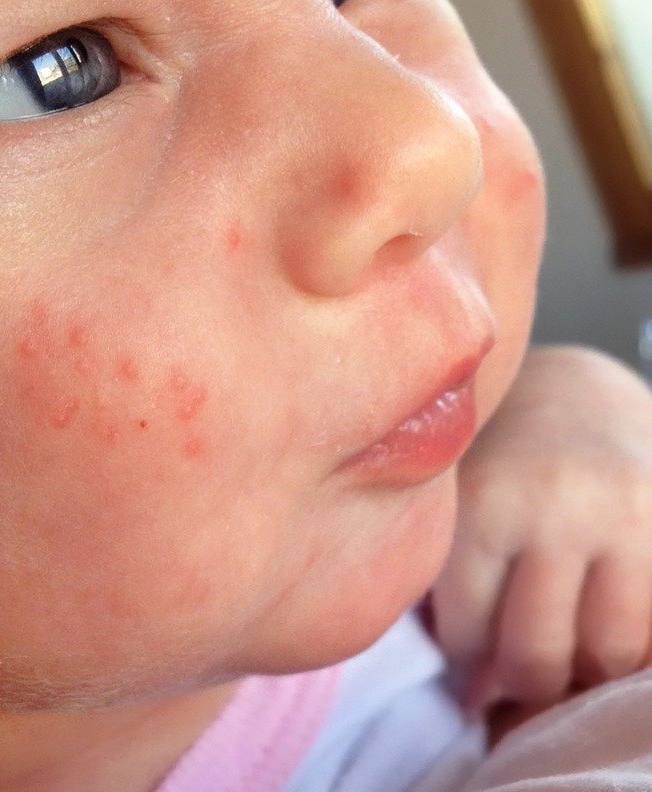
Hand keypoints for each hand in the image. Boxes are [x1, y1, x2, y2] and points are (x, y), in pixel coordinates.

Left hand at [429, 346, 651, 715]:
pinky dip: (634, 642)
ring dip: (584, 668)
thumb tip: (475, 696)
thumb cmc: (500, 456)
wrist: (575, 392)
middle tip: (519, 672)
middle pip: (539, 653)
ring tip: (565, 647)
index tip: (469, 663)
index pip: (469, 632)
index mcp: (486, 501)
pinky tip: (603, 619)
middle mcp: (559, 508)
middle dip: (525, 679)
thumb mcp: (455, 499)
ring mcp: (628, 517)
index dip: (465, 661)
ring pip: (610, 652)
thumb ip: (454, 580)